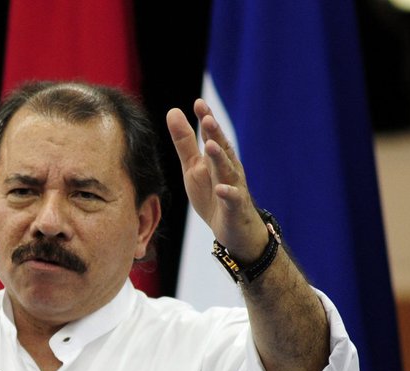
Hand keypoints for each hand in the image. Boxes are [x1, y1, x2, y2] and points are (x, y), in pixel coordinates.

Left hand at [166, 99, 267, 261]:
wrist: (234, 229)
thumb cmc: (212, 194)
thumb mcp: (193, 167)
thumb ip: (185, 142)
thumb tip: (174, 111)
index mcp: (216, 158)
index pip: (211, 136)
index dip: (206, 120)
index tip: (198, 103)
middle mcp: (228, 168)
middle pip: (222, 148)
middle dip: (215, 134)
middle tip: (207, 118)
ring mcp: (234, 187)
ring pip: (228, 170)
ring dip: (220, 158)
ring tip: (211, 146)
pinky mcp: (235, 207)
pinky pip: (233, 199)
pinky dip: (228, 193)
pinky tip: (221, 189)